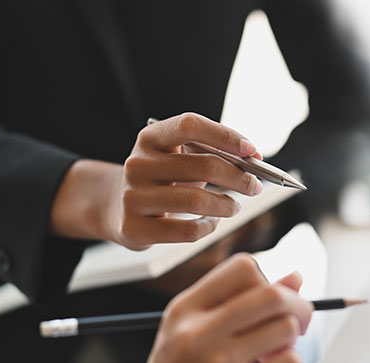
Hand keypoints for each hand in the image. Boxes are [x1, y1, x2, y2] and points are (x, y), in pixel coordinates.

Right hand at [34, 254, 336, 362]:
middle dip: (298, 305)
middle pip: (272, 294)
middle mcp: (197, 330)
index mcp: (184, 309)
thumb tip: (297, 276)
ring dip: (293, 341)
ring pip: (286, 326)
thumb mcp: (196, 335)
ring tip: (274, 356)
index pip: (244, 267)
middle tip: (297, 324)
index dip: (267, 282)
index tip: (267, 306)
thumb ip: (244, 304)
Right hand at [50, 112, 263, 249]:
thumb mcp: (177, 158)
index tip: (253, 151)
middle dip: (239, 178)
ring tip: (235, 206)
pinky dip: (208, 227)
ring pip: (196, 201)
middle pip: (202, 166)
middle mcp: (137, 164)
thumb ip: (210, 153)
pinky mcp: (134, 228)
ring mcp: (133, 197)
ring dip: (227, 205)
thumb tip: (253, 158)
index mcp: (150, 138)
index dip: (225, 135)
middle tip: (255, 187)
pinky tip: (212, 223)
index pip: (190, 125)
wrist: (114, 207)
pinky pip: (186, 230)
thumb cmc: (161, 180)